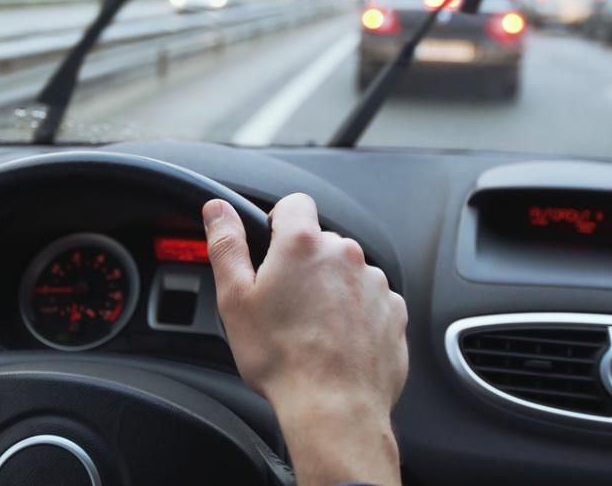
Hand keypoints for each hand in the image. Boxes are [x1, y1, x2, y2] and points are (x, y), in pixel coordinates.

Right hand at [203, 193, 406, 485]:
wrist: (334, 409)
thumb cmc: (282, 359)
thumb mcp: (235, 299)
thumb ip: (226, 244)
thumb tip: (217, 209)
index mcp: (303, 244)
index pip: (295, 204)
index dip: (279, 223)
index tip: (271, 250)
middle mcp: (345, 255)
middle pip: (321, 243)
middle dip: (303, 265)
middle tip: (284, 304)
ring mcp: (374, 283)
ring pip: (346, 273)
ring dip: (331, 290)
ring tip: (311, 330)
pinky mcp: (394, 311)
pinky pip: (370, 301)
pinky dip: (356, 314)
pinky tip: (336, 342)